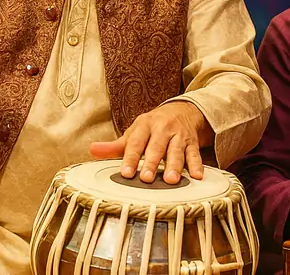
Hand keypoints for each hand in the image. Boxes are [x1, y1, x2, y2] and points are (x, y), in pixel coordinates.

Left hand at [89, 101, 209, 184]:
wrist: (182, 110)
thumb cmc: (153, 126)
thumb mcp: (134, 132)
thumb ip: (114, 146)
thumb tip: (92, 150)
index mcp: (144, 125)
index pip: (136, 143)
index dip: (130, 158)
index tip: (126, 173)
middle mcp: (162, 129)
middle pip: (156, 147)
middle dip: (152, 163)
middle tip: (148, 179)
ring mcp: (179, 135)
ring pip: (176, 151)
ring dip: (175, 165)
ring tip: (171, 180)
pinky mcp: (193, 142)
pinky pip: (195, 154)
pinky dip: (197, 165)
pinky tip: (197, 175)